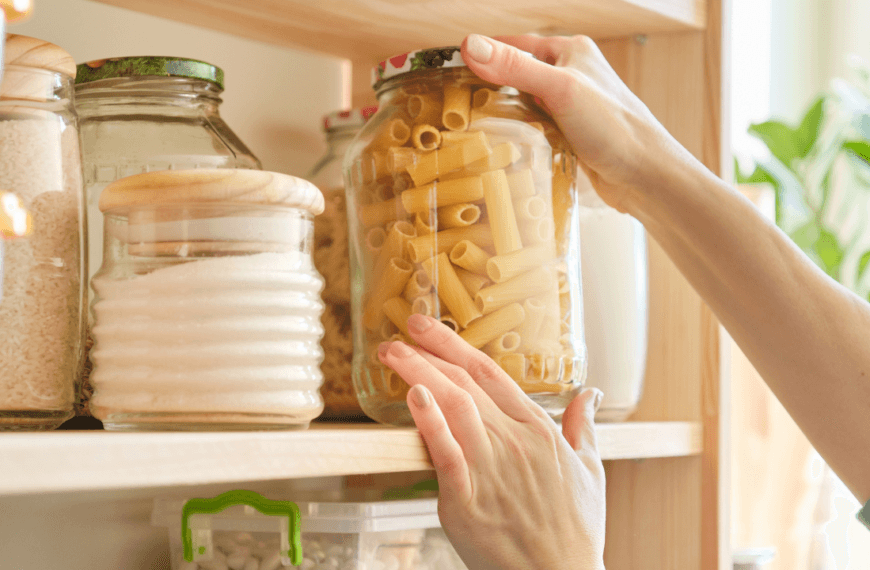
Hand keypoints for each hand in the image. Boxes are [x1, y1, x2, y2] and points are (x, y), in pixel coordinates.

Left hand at [378, 314, 605, 569]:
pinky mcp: (468, 499)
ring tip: (393, 354)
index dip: (455, 345)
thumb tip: (591, 394)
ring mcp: (491, 468)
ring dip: (419, 373)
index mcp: (538, 430)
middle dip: (428, 351)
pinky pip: (446, 452)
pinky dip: (430, 421)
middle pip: (465, 383)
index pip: (490, 374)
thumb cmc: (575, 531)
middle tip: (401, 330)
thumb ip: (585, 428)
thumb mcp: (592, 472)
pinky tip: (414, 396)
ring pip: (453, 406)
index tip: (427, 327)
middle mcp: (514, 441)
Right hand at [460, 33, 695, 214]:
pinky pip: (535, 127)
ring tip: (474, 127)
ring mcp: (572, 105)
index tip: (449, 69)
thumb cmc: (614, 128)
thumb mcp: (559, 90)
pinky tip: (505, 146)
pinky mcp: (571, 133)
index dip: (483, 56)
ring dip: (504, 114)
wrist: (645, 175)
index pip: (514, 45)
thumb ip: (515, 68)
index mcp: (570, 51)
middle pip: (517, 75)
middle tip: (455, 104)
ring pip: (524, 103)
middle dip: (489, 88)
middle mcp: (571, 74)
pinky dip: (519, 134)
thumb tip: (471, 46)